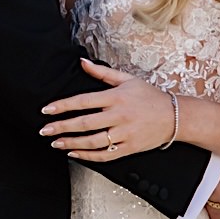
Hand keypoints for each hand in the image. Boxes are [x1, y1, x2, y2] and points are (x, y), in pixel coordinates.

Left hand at [41, 60, 175, 161]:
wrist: (175, 117)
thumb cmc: (150, 96)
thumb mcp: (128, 79)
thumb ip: (102, 72)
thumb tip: (82, 62)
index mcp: (116, 97)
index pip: (83, 101)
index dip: (62, 106)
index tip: (46, 110)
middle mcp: (119, 116)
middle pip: (84, 123)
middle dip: (61, 127)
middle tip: (44, 130)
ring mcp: (124, 133)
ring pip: (92, 141)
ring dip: (71, 143)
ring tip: (56, 142)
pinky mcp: (128, 148)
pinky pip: (104, 155)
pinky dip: (87, 156)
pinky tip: (74, 153)